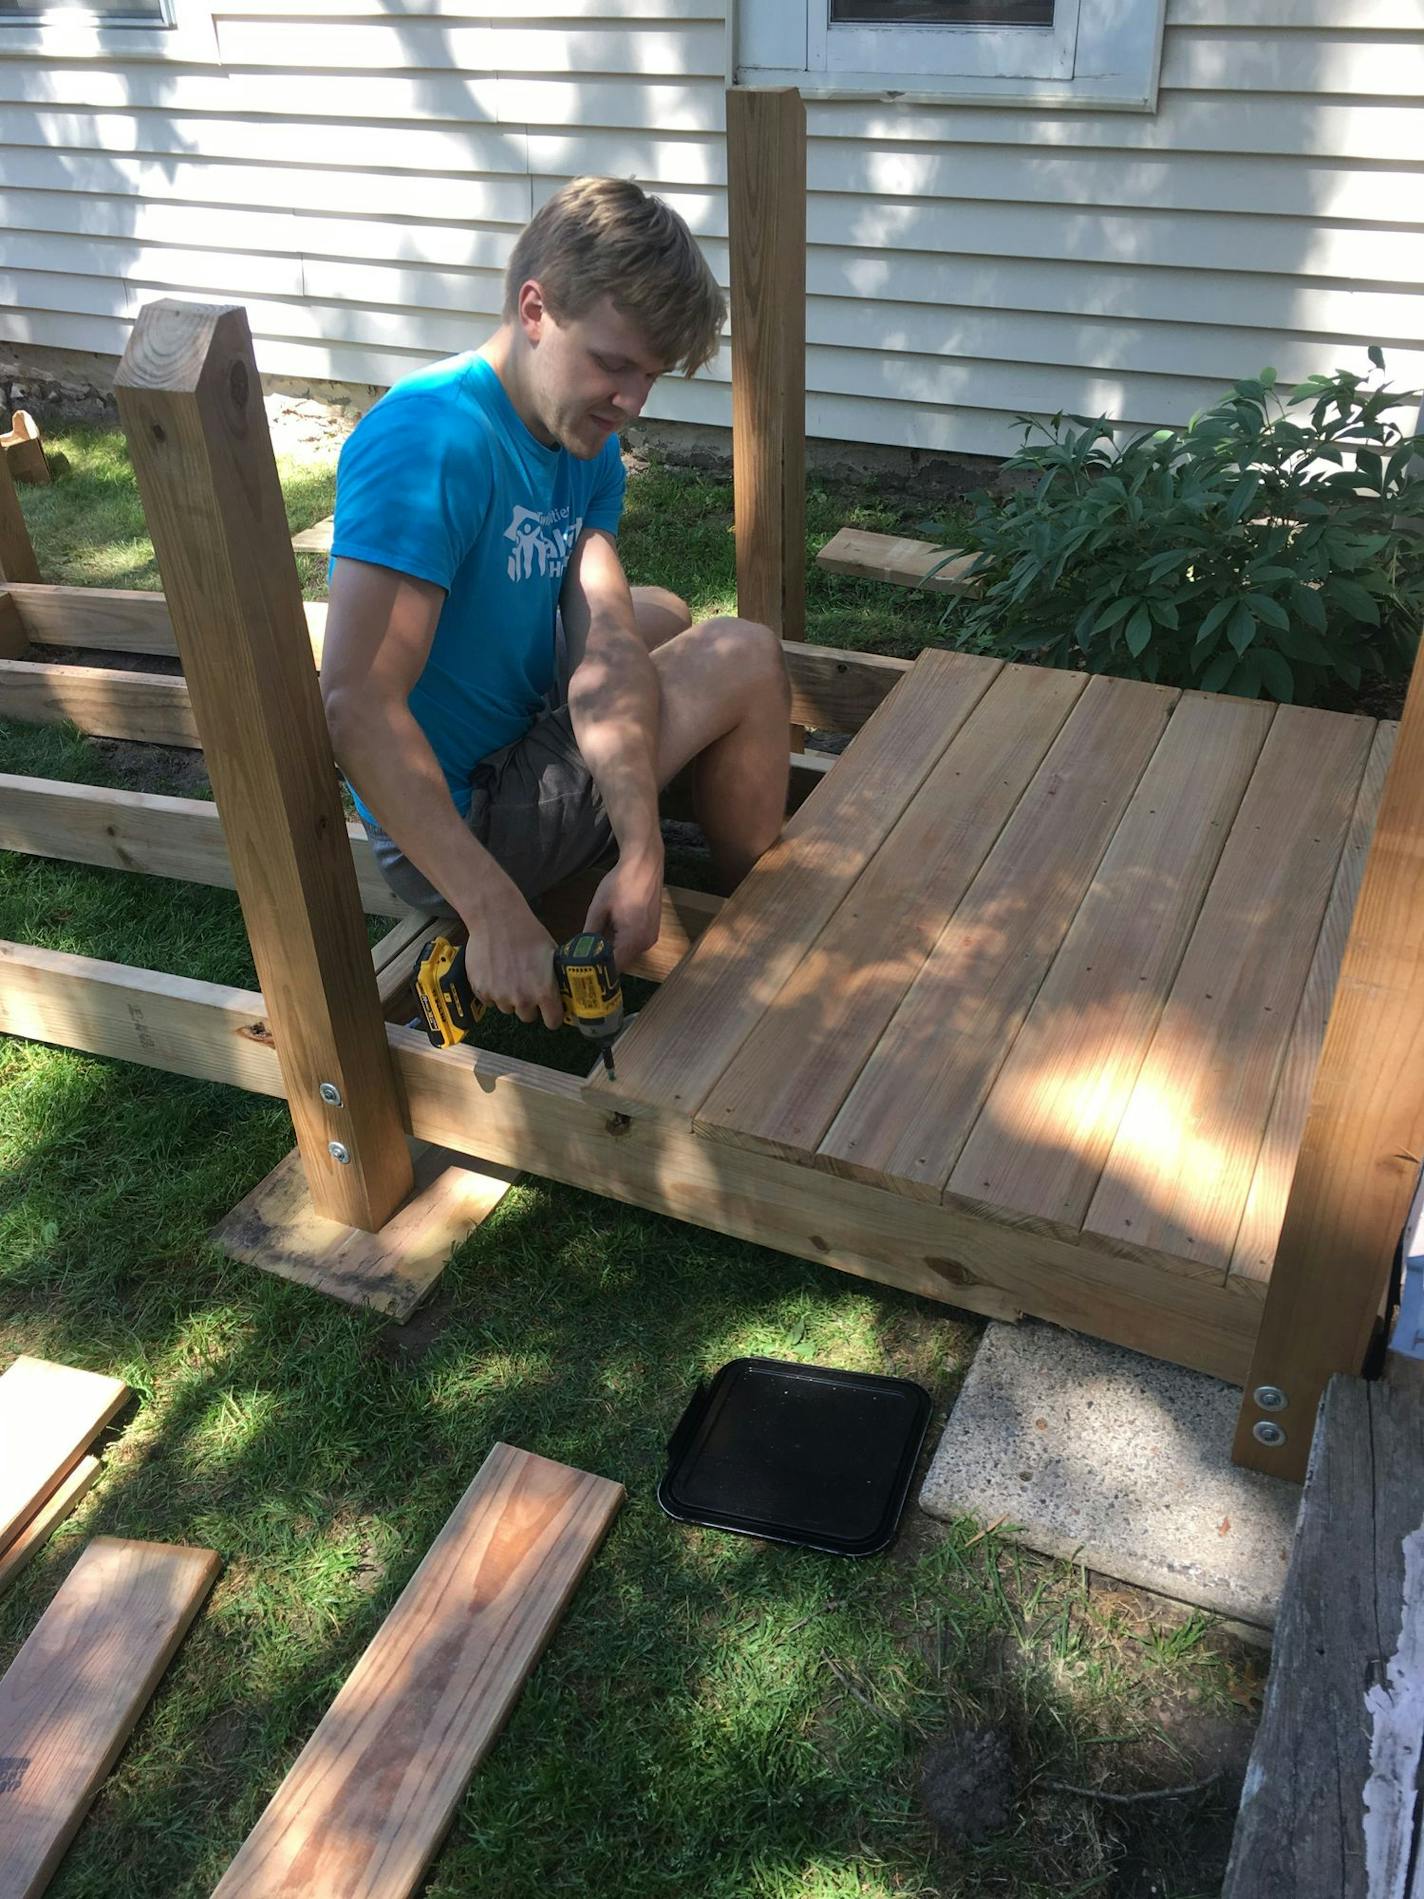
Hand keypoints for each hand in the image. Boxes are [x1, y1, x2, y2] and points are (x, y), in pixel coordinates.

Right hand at [461, 887, 561, 1029]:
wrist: (496, 919)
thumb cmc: (527, 932)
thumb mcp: (552, 953)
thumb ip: (556, 977)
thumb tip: (563, 989)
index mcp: (543, 991)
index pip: (553, 1022)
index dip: (553, 1016)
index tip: (551, 1010)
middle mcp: (521, 999)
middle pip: (528, 1017)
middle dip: (529, 1006)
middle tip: (527, 987)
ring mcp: (499, 996)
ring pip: (507, 1009)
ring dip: (509, 998)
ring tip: (509, 975)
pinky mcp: (480, 990)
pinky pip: (489, 1001)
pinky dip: (492, 991)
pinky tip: (495, 972)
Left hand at [583, 847, 663, 969]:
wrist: (645, 864)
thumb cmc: (621, 882)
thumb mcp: (599, 908)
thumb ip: (590, 932)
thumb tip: (579, 950)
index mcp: (633, 939)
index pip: (614, 967)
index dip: (597, 971)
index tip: (581, 972)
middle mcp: (646, 943)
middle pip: (622, 963)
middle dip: (604, 962)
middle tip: (584, 959)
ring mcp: (651, 937)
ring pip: (628, 954)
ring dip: (612, 951)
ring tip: (593, 945)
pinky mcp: (652, 930)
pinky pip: (634, 944)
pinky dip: (622, 943)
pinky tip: (609, 932)